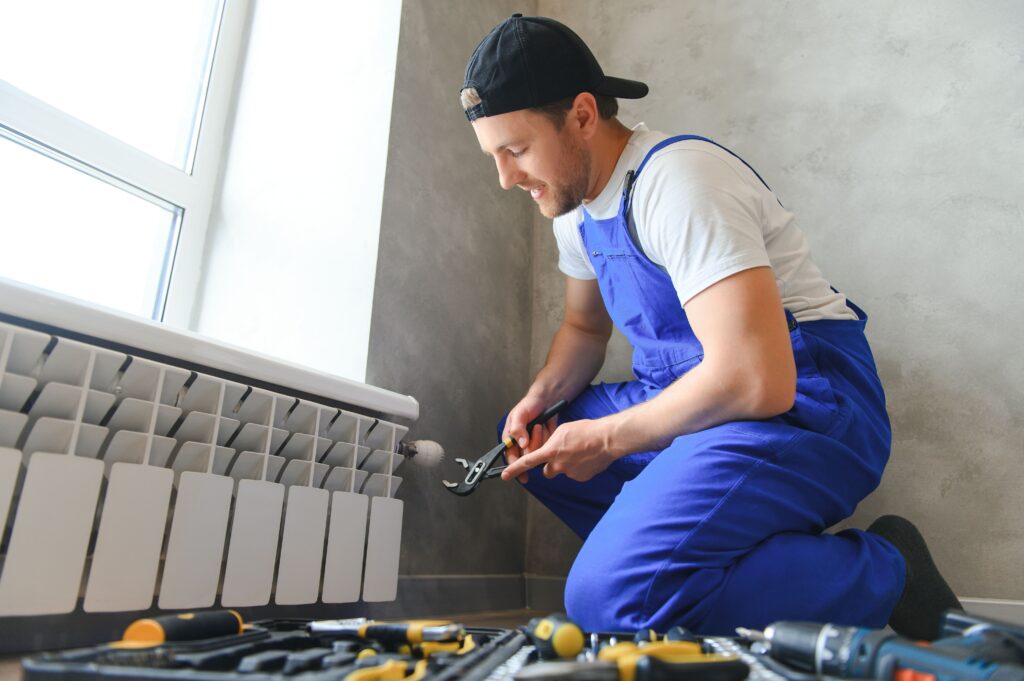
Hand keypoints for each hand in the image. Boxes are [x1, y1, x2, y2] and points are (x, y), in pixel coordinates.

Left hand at [501, 418, 618, 482]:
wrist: (607, 440)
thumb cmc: (586, 431)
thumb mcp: (562, 430)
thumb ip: (552, 442)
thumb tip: (551, 450)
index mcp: (550, 452)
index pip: (527, 462)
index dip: (514, 469)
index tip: (505, 476)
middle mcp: (557, 465)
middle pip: (547, 470)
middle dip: (551, 465)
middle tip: (562, 453)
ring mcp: (570, 473)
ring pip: (562, 471)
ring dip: (567, 464)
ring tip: (579, 452)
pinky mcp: (581, 478)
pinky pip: (575, 473)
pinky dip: (579, 467)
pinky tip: (587, 458)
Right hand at [502, 394, 559, 483]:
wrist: (545, 402)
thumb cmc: (529, 406)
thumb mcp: (520, 414)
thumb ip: (517, 428)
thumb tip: (521, 443)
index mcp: (510, 439)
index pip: (510, 456)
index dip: (514, 465)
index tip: (519, 469)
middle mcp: (521, 444)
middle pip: (527, 456)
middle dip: (534, 442)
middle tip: (537, 427)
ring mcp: (533, 445)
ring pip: (538, 452)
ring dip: (541, 438)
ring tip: (541, 425)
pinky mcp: (544, 445)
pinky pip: (548, 448)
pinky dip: (548, 437)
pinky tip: (546, 428)